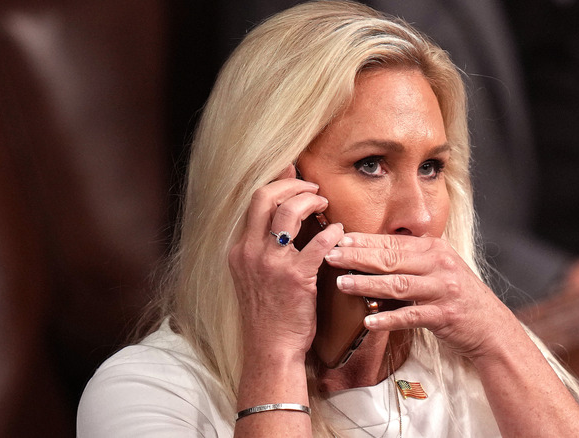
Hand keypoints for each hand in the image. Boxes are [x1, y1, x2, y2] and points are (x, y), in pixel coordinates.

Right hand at [228, 165, 343, 356]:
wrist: (271, 348)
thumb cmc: (269, 313)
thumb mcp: (253, 276)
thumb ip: (263, 247)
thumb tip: (281, 218)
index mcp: (240, 250)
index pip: (255, 201)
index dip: (277, 182)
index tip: (293, 173)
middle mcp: (251, 252)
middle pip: (266, 197)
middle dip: (293, 185)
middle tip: (313, 188)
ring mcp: (271, 264)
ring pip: (289, 212)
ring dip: (310, 201)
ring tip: (323, 204)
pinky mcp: (296, 278)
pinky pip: (318, 243)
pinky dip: (331, 232)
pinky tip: (338, 232)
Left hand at [325, 233, 513, 359]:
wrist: (490, 325)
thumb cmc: (458, 295)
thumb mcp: (439, 268)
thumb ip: (413, 258)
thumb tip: (374, 250)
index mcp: (435, 250)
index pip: (394, 242)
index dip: (365, 241)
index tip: (340, 239)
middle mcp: (439, 265)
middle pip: (391, 259)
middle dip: (358, 257)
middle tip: (331, 256)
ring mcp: (442, 290)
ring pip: (398, 285)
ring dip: (367, 284)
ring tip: (342, 284)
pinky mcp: (444, 315)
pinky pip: (411, 316)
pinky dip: (388, 319)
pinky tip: (369, 321)